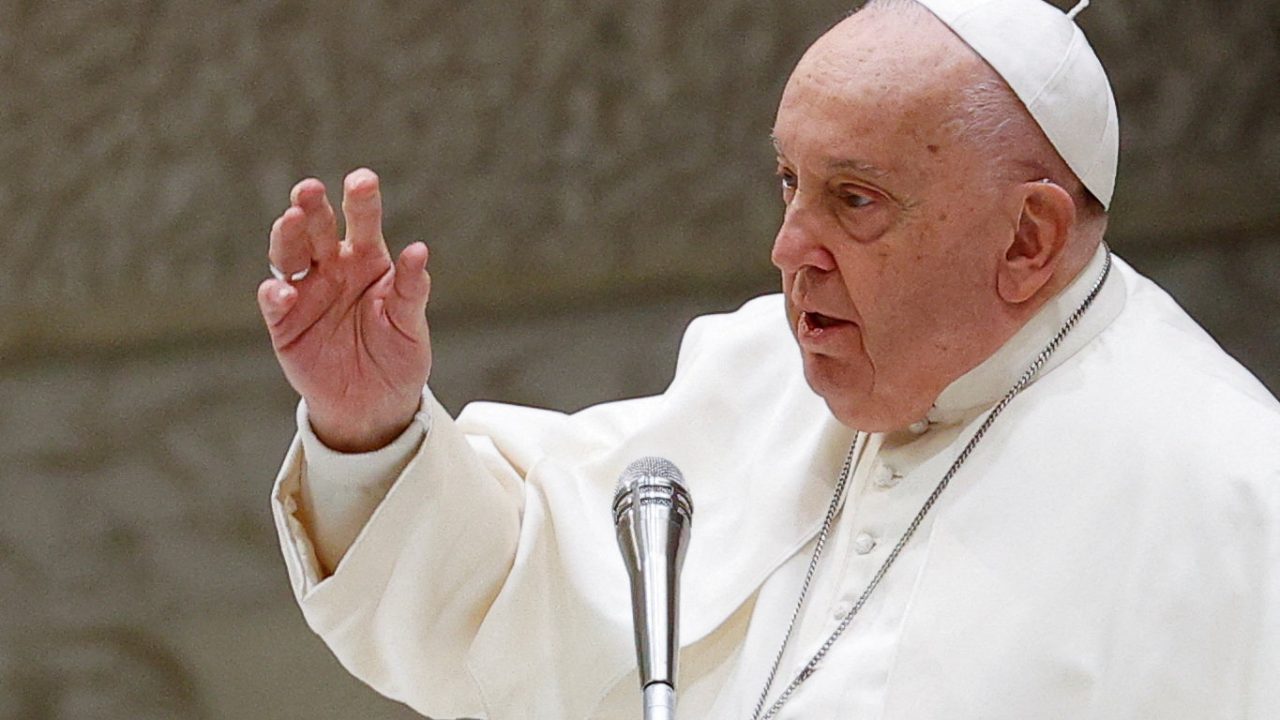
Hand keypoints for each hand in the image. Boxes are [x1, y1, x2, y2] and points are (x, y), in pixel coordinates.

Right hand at [257, 168, 431, 452]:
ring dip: (287, 236)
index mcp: (366, 260)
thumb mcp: (410, 325)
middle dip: (312, 207)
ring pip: (288, 254)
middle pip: (316, 228)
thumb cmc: (397, 355)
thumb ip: (410, 291)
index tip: (363, 180)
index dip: (361, 200)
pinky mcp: (285, 323)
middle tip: (311, 189)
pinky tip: (286, 291)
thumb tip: (418, 251)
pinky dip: (276, 294)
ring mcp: (306, 292)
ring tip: (292, 220)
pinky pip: (275, 302)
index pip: (362, 222)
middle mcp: (332, 268)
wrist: (375, 404)